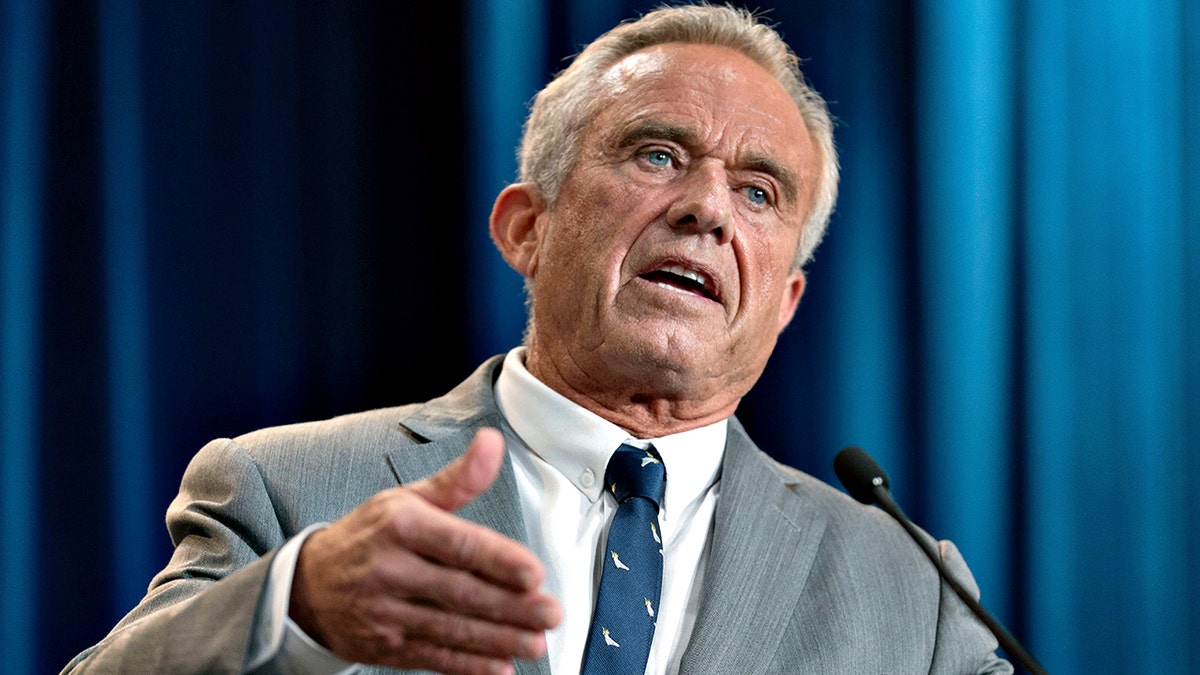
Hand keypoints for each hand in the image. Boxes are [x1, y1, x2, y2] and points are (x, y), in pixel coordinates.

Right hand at [289, 428, 561, 673]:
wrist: (307, 585)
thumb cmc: (370, 535)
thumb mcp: (408, 498)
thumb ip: (459, 479)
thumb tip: (493, 443)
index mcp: (401, 525)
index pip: (458, 545)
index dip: (498, 560)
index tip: (534, 573)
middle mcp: (390, 569)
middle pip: (459, 591)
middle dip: (510, 607)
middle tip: (549, 613)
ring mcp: (384, 612)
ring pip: (449, 629)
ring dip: (497, 640)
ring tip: (535, 643)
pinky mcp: (383, 647)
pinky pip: (431, 658)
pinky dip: (467, 666)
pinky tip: (500, 668)